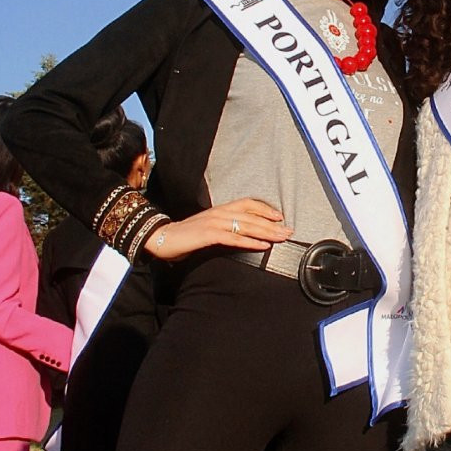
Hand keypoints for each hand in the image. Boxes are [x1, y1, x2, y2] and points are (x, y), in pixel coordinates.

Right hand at [144, 198, 289, 261]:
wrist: (161, 239)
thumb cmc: (185, 236)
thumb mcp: (208, 228)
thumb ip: (224, 228)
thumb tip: (241, 234)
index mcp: (220, 210)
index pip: (247, 204)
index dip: (265, 209)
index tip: (280, 217)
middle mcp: (219, 213)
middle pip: (251, 216)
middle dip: (272, 224)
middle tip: (289, 230)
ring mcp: (213, 223)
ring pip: (246, 226)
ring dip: (266, 232)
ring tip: (281, 237)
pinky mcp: (208, 235)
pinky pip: (233, 238)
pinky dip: (250, 242)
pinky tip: (262, 246)